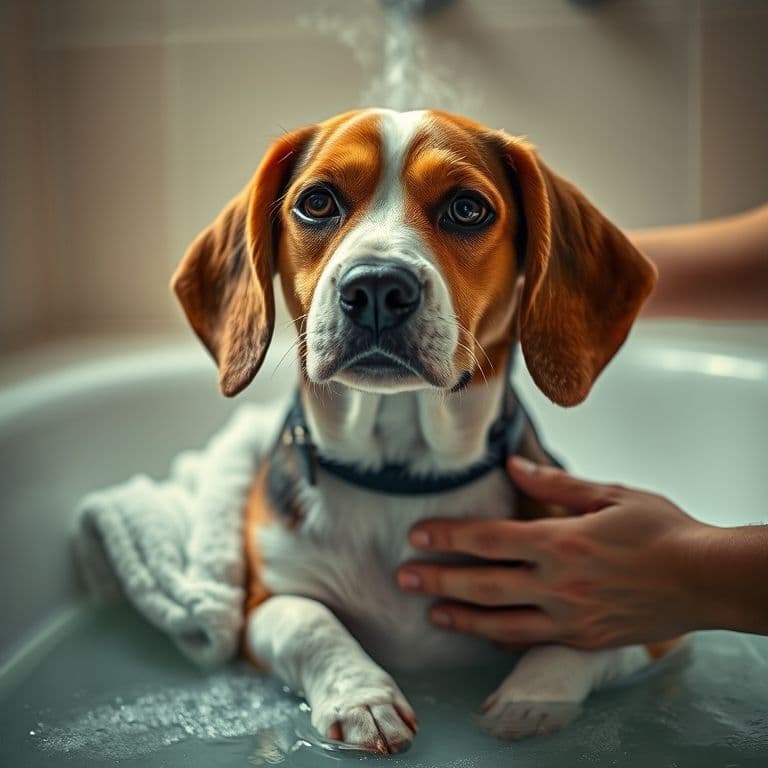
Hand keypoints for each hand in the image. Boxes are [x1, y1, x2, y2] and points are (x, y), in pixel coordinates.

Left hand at [397, 457, 720, 648]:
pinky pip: (533, 642)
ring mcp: (570, 617)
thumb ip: (555, 485)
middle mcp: (558, 583)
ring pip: (501, 622)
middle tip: (403, 579)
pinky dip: (503, 639)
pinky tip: (483, 635)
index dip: (447, 537)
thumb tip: (513, 466)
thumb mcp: (610, 494)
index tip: (416, 535)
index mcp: (560, 541)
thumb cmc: (662, 528)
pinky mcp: (585, 639)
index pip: (488, 540)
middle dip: (438, 581)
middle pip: (483, 584)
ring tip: (432, 614)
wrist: (707, 579)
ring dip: (461, 618)